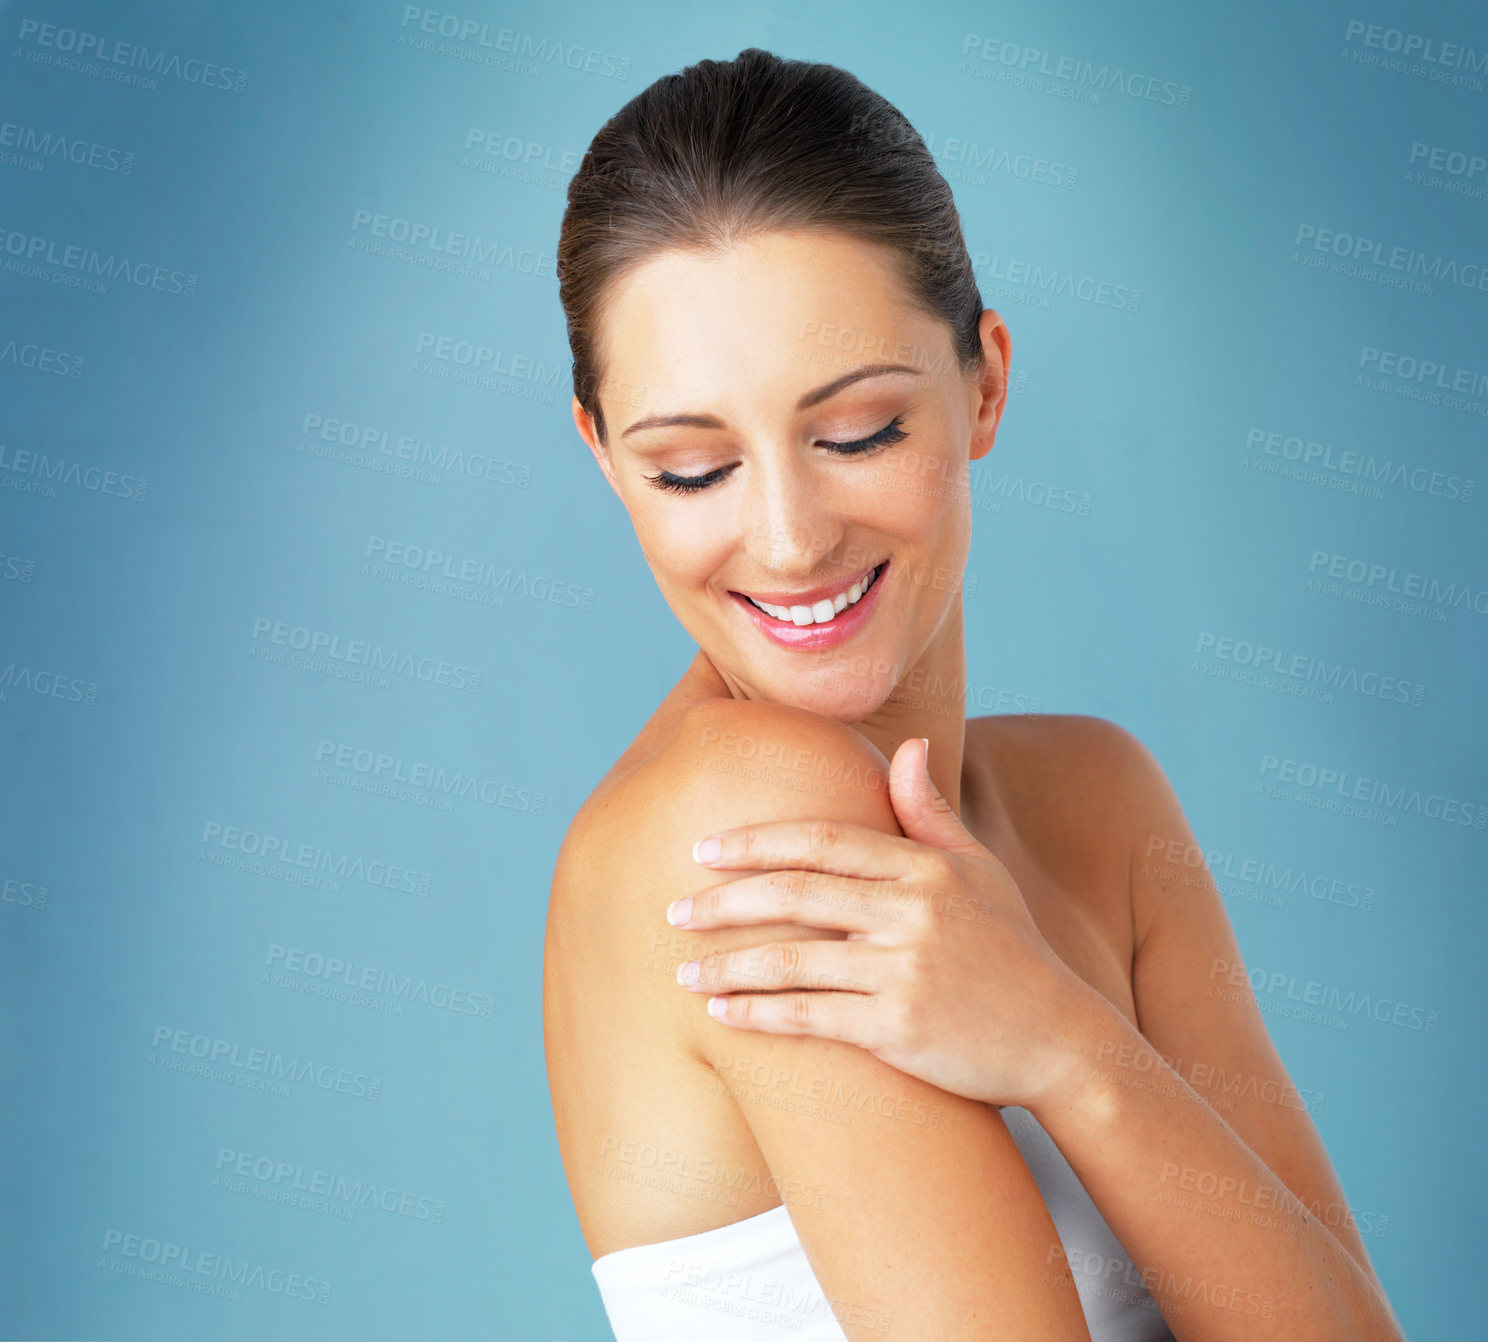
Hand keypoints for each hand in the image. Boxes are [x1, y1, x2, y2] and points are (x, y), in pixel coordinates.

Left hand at [667, 737, 1109, 1111]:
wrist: (1060, 1041)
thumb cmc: (1011, 951)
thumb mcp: (979, 872)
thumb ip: (931, 813)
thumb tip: (908, 745)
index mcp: (924, 867)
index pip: (821, 844)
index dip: (756, 843)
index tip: (705, 848)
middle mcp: (912, 912)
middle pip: (794, 894)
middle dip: (723, 900)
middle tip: (673, 906)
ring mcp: (904, 971)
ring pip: (791, 959)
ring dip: (726, 966)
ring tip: (681, 972)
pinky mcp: (898, 1029)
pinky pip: (809, 1016)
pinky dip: (757, 1015)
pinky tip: (721, 1016)